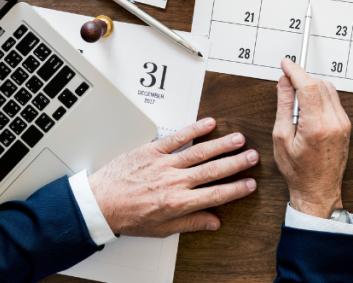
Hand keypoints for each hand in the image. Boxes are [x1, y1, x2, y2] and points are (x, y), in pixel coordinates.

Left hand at [88, 118, 257, 235]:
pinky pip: (178, 138)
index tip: (250, 184)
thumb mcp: (161, 229)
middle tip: (253, 156)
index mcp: (178, 203)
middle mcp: (174, 182)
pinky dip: (194, 129)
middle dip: (236, 163)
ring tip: (239, 139)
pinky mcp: (152, 151)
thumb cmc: (127, 216)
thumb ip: (190, 223)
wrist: (100, 204)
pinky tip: (209, 123)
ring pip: (200, 152)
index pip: (216, 195)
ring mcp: (164, 164)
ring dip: (222, 144)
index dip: (236, 189)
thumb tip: (213, 222)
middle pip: (213, 170)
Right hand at [272, 59, 351, 218]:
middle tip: (286, 88)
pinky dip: (320, 98)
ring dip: (312, 88)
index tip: (285, 64)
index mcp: (317, 125)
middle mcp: (334, 122)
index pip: (308, 85)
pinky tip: (308, 112)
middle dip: (302, 80)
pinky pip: (333, 101)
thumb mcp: (281, 137)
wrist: (318, 191)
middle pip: (320, 84)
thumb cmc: (297, 171)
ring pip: (329, 89)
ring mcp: (343, 123)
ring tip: (297, 107)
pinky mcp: (346, 125)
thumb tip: (284, 82)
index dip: (295, 70)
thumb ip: (283, 105)